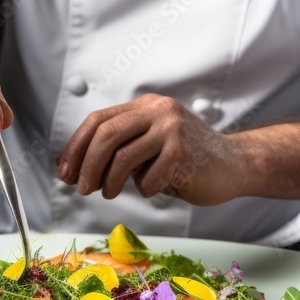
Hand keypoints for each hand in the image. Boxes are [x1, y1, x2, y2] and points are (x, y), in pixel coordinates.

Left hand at [55, 94, 244, 205]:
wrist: (234, 164)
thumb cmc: (189, 159)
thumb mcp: (151, 145)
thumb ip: (121, 149)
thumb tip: (79, 169)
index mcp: (146, 106)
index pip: (98, 120)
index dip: (75, 146)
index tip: (64, 170)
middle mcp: (158, 111)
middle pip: (106, 134)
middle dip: (87, 165)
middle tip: (80, 187)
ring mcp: (171, 129)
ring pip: (123, 157)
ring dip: (109, 181)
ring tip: (108, 193)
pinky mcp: (182, 153)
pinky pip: (148, 178)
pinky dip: (144, 189)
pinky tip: (152, 189)